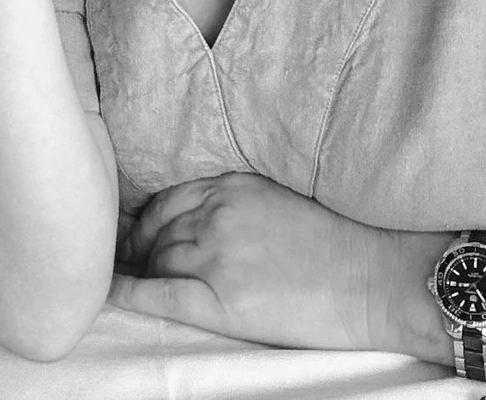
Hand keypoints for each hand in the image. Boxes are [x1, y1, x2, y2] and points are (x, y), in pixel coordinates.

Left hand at [108, 174, 433, 352]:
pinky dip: (131, 291)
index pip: (170, 199)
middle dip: (139, 246)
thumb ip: (238, 201)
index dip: (148, 218)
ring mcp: (217, 256)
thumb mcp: (281, 199)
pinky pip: (160, 294)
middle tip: (126, 259)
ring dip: (142, 269)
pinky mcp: (222, 299)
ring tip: (130, 277)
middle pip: (158, 231)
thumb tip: (201, 216)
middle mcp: (218, 215)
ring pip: (158, 261)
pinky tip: (111, 291)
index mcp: (234, 186)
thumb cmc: (340, 243)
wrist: (374, 280)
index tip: (138, 230)